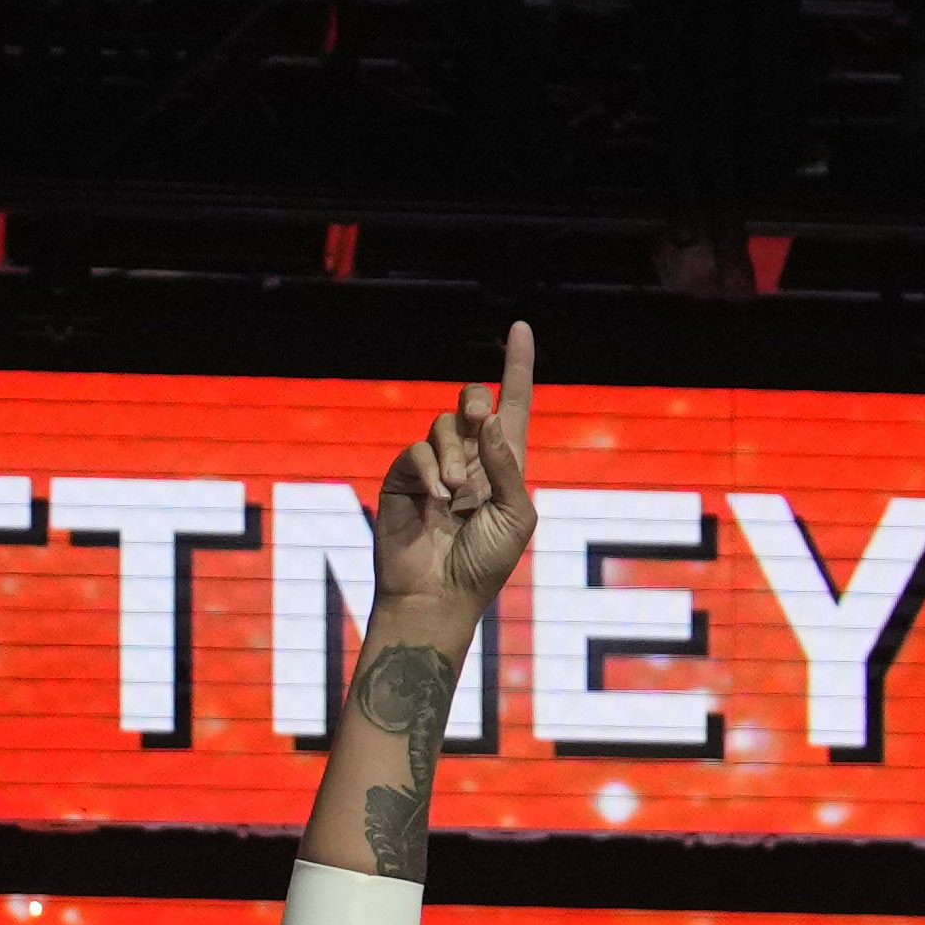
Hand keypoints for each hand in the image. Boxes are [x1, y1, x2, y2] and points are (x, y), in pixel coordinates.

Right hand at [373, 324, 536, 640]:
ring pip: (444, 426)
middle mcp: (471, 459)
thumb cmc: (485, 565)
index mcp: (505, 465)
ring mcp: (435, 467)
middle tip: (479, 419)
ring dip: (453, 455)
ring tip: (453, 495)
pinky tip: (435, 499)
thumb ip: (507, 467)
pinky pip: (416, 451)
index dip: (517, 367)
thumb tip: (492, 421)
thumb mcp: (515, 517)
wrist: (439, 597)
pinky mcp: (404, 477)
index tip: (520, 328)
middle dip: (476, 401)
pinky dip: (428, 470)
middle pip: (473, 403)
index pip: (514, 405)